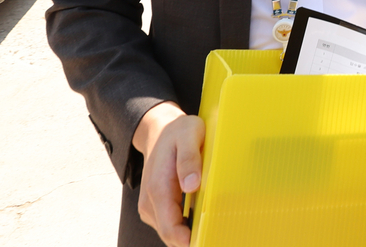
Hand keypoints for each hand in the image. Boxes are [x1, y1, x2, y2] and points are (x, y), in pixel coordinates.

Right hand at [133, 102, 204, 246]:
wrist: (161, 130)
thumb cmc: (178, 132)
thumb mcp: (189, 135)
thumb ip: (189, 160)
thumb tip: (192, 185)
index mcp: (158, 187)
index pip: (170, 227)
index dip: (187, 240)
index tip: (206, 240)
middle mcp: (150, 201)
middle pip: (170, 234)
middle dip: (191, 240)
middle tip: (216, 236)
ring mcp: (151, 205)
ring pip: (170, 231)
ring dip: (188, 234)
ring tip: (212, 228)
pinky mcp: (156, 205)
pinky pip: (170, 223)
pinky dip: (184, 226)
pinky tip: (201, 220)